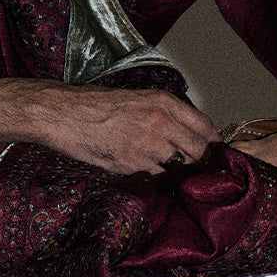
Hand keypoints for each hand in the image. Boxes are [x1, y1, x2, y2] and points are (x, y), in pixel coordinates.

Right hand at [27, 83, 218, 174]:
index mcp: (163, 101)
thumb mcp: (136, 98)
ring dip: (176, 172)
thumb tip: (187, 134)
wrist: (64, 113)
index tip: (212, 153)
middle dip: (199, 162)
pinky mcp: (133, 163)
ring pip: (181, 167)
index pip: (206, 127)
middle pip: (199, 151)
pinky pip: (157, 177)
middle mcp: (160, 120)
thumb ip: (163, 114)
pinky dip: (155, 178)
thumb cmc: (95, 105)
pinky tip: (144, 172)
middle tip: (194, 169)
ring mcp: (148, 143)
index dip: (212, 144)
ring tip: (166, 171)